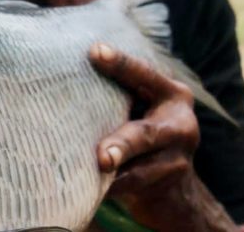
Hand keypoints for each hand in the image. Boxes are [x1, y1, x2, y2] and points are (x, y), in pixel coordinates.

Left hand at [89, 43, 236, 231]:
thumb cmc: (140, 131)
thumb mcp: (138, 107)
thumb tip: (62, 70)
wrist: (174, 189)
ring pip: (140, 170)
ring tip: (95, 174)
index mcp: (172, 95)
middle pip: (145, 134)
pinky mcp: (166, 189)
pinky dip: (109, 189)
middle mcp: (180, 125)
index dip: (120, 64)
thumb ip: (117, 93)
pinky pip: (132, 189)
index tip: (94, 52)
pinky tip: (89, 191)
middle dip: (121, 144)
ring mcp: (177, 162)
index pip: (145, 75)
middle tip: (102, 156)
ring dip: (114, 174)